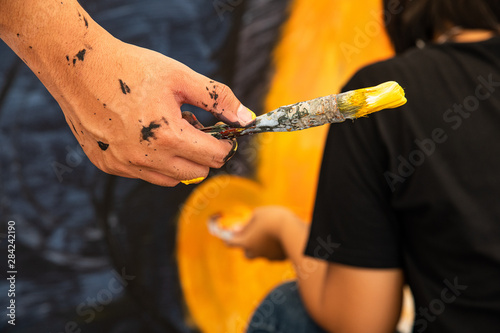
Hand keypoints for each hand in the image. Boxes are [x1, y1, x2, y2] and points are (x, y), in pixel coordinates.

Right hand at [60, 40, 253, 185]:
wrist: (79, 67)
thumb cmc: (130, 68)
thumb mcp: (180, 77)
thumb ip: (217, 98)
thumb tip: (246, 118)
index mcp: (167, 136)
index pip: (213, 157)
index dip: (223, 144)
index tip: (221, 134)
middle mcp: (145, 158)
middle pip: (196, 172)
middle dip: (203, 153)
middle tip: (194, 128)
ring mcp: (124, 165)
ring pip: (171, 179)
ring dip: (180, 160)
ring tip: (168, 131)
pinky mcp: (108, 165)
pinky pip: (144, 175)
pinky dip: (154, 162)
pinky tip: (145, 137)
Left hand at [224, 206, 296, 260]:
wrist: (294, 229)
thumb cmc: (273, 218)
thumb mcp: (257, 214)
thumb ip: (246, 223)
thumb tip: (237, 229)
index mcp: (245, 242)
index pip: (230, 243)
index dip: (227, 238)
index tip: (227, 234)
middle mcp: (254, 252)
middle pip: (246, 253)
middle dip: (247, 245)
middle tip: (252, 234)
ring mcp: (267, 257)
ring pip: (261, 254)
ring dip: (261, 247)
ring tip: (269, 235)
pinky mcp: (279, 258)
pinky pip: (273, 254)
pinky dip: (274, 248)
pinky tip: (280, 239)